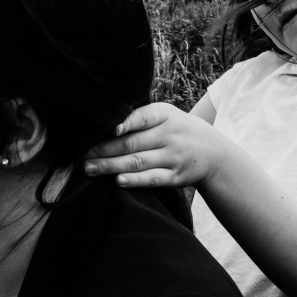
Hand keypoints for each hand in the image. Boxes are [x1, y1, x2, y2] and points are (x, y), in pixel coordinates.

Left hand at [83, 103, 227, 187]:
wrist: (213, 152)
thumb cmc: (178, 130)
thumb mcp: (167, 116)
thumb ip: (140, 118)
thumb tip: (103, 127)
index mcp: (165, 115)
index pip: (142, 117)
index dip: (124, 123)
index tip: (105, 128)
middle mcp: (170, 135)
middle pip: (132, 143)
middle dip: (104, 150)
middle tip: (83, 156)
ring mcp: (174, 156)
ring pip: (138, 161)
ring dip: (111, 166)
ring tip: (90, 169)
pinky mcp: (176, 176)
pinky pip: (153, 178)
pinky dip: (135, 180)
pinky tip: (118, 181)